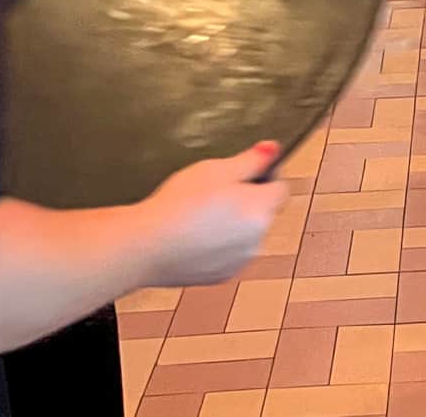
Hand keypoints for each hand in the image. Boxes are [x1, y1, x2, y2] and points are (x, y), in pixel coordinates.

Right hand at [143, 142, 287, 286]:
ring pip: (245, 234)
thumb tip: (273, 150)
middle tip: (215, 193)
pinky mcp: (220, 277)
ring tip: (199, 215)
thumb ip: (252, 159)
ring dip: (233, 224)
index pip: (280, 188)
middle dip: (247, 200)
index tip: (245, 172)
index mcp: (261, 211)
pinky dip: (217, 245)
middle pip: (263, 212)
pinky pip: (228, 254)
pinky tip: (193, 235)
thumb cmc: (179, 205)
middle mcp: (256, 240)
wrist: (145, 246)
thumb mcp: (218, 168)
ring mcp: (238, 261)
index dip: (265, 176)